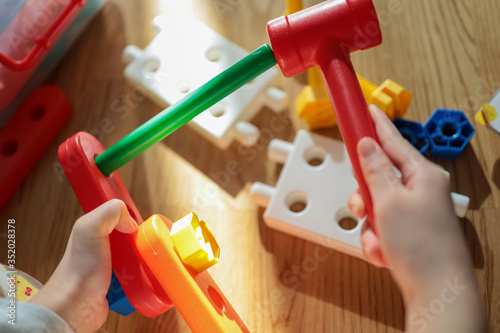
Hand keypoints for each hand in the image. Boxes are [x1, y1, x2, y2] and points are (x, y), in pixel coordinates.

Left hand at [29, 199, 137, 331]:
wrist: (77, 306)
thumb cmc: (79, 270)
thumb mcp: (90, 227)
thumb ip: (110, 212)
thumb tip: (131, 221)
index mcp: (94, 230)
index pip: (119, 216)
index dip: (130, 219)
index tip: (136, 226)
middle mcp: (102, 247)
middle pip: (132, 237)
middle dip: (141, 241)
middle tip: (144, 246)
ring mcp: (112, 267)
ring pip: (138, 257)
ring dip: (144, 260)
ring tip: (146, 262)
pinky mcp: (120, 285)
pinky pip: (139, 277)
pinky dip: (144, 277)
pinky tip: (143, 277)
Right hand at [348, 106, 486, 331]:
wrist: (434, 290)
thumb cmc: (421, 245)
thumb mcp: (389, 201)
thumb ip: (374, 170)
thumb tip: (367, 144)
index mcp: (422, 174)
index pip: (393, 141)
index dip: (376, 125)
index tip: (365, 109)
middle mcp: (420, 190)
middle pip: (379, 177)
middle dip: (365, 195)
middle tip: (363, 206)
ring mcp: (414, 212)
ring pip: (375, 204)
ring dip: (370, 223)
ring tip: (379, 239)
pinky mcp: (408, 231)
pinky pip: (380, 226)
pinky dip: (376, 239)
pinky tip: (384, 252)